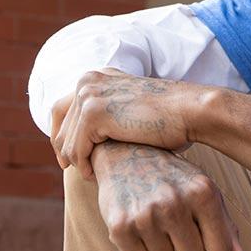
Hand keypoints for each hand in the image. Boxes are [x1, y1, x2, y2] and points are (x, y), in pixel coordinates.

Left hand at [51, 69, 204, 178]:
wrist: (190, 111)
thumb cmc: (170, 117)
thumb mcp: (131, 109)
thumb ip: (110, 114)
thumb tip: (92, 137)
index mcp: (98, 76)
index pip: (61, 109)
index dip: (62, 136)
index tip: (69, 158)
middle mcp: (89, 81)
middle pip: (59, 125)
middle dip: (66, 151)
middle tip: (78, 170)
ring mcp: (89, 95)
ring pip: (66, 141)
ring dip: (77, 162)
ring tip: (93, 174)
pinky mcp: (94, 114)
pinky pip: (76, 150)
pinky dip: (84, 166)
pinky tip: (96, 174)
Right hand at [93, 142, 248, 250]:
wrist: (127, 155)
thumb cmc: (176, 180)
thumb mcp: (207, 194)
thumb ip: (227, 231)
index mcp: (203, 191)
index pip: (220, 250)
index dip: (211, 245)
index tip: (201, 228)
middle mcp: (175, 201)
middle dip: (187, 249)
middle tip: (175, 224)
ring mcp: (146, 215)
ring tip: (156, 222)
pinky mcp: (120, 227)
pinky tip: (139, 230)